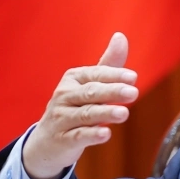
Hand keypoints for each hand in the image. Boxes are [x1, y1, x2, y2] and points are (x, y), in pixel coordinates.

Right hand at [21, 32, 138, 178]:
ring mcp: (62, 118)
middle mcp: (65, 96)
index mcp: (73, 79)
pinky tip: (106, 134)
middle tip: (133, 93)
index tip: (133, 78)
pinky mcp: (63, 139)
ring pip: (86, 114)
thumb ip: (107, 65)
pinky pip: (78, 136)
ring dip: (105, 113)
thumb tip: (121, 36)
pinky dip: (92, 135)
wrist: (47, 142)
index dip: (114, 75)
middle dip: (112, 92)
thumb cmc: (73, 109)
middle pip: (91, 93)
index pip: (95, 74)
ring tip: (123, 113)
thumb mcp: (89, 86)